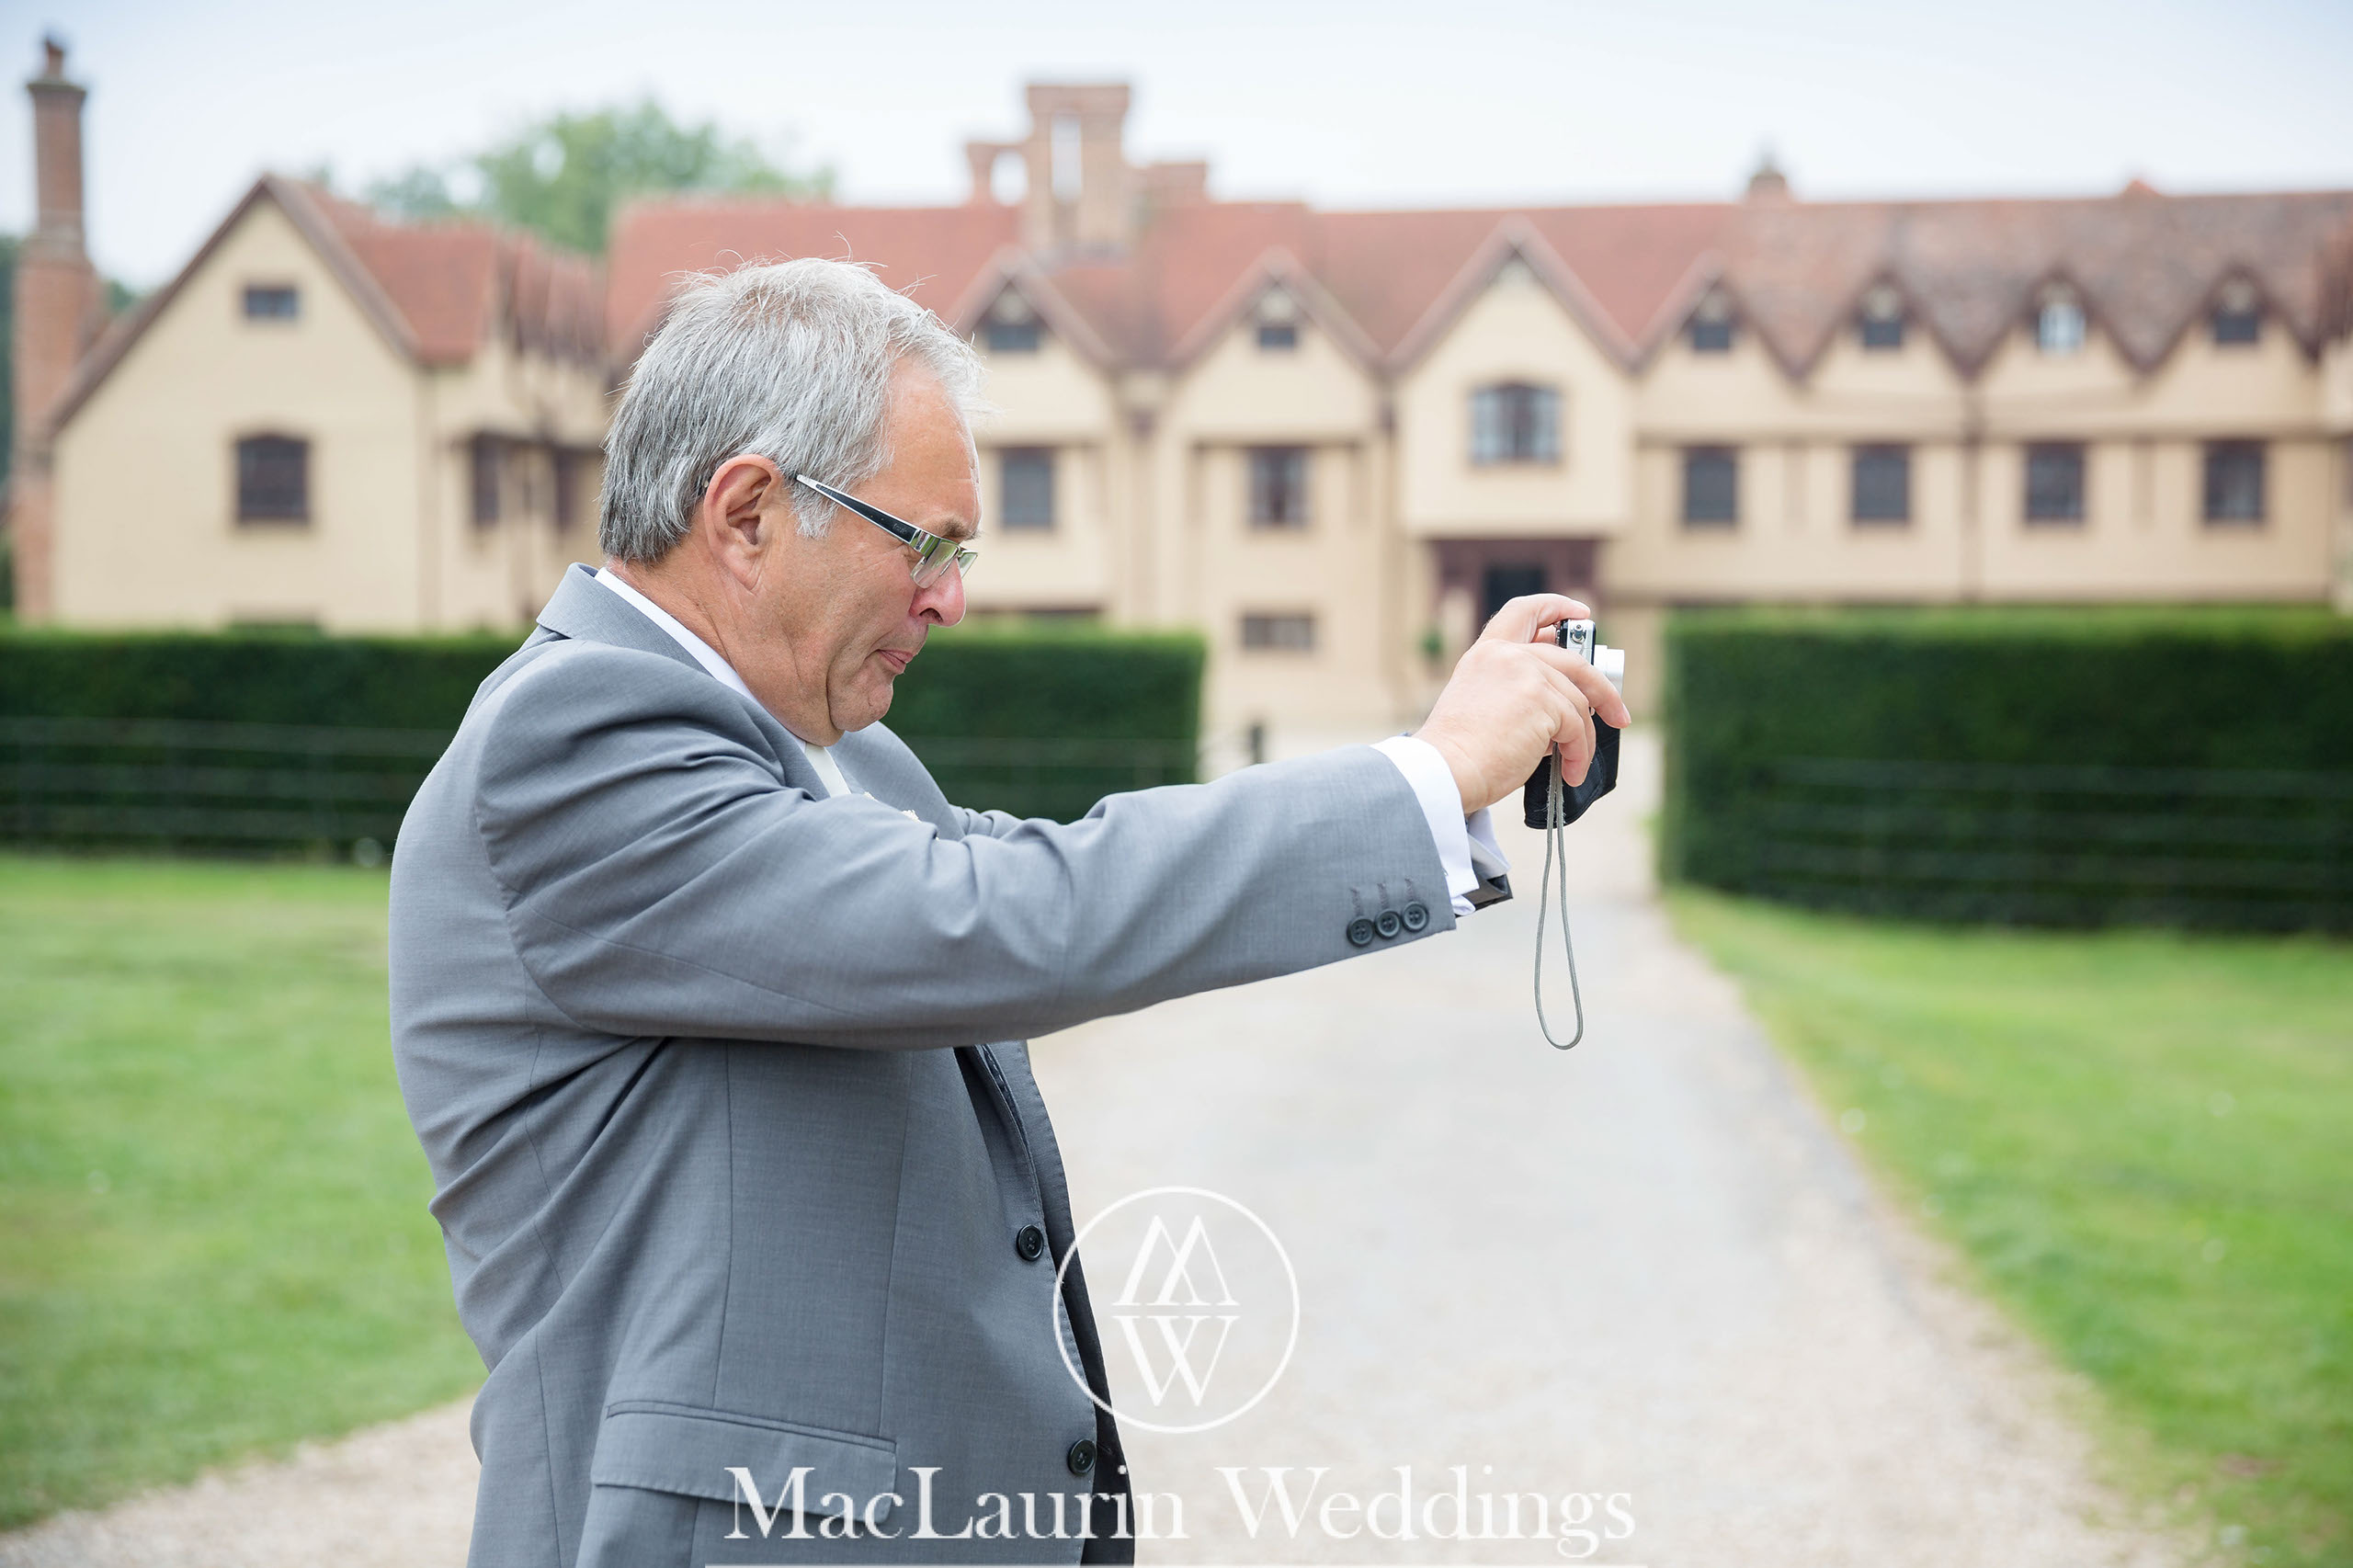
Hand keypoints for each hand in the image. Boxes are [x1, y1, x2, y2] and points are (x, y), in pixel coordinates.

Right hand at [1412, 595, 1632, 813]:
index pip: (1523, 612)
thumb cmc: (1460, 752)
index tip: (1581, 614)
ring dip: (1582, 740)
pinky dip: (1578, 753)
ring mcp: (1526, 675)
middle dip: (1603, 690)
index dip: (1557, 607)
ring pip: (1578, 702)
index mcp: (1486, 654)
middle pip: (1573, 662)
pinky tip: (1568, 772)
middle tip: (1617, 714)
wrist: (1446, 771)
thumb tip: (1563, 704)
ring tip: (1574, 765)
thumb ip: (1515, 690)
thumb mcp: (1481, 704)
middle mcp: (1507, 656)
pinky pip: (1576, 727)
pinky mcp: (1542, 701)